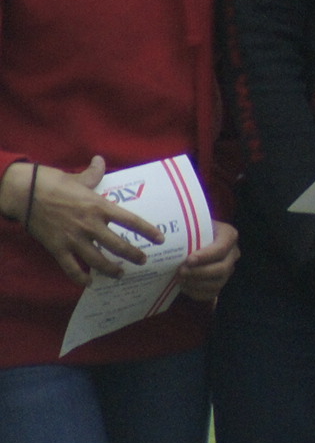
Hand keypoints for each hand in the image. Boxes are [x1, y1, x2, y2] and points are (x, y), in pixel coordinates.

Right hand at [19, 157, 162, 286]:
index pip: (131, 221)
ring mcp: (74, 239)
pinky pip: (72, 268)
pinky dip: (81, 278)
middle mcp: (91, 225)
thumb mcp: (80, 178)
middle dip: (133, 255)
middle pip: (118, 246)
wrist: (25, 193)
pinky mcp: (58, 248)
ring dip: (111, 270)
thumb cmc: (54, 183)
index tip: (160, 239)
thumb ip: (94, 173)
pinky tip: (89, 283)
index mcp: (100, 207)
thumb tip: (100, 159)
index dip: (148, 231)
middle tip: (143, 260)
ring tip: (120, 274)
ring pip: (98, 261)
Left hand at [176, 220, 239, 300]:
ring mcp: (228, 270)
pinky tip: (184, 287)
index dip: (206, 256)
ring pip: (218, 283)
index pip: (221, 248)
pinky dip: (196, 293)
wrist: (195, 240)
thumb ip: (187, 231)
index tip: (189, 260)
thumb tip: (167, 238)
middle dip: (199, 272)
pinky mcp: (220, 282)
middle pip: (222, 268)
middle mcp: (233, 253)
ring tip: (180, 279)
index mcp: (229, 235)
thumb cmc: (193, 231)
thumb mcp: (193, 226)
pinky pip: (212, 293)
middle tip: (181, 272)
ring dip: (196, 284)